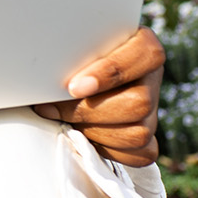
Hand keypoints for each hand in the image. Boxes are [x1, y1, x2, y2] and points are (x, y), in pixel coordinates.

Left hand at [34, 27, 164, 166]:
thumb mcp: (73, 42)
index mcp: (144, 46)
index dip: (110, 72)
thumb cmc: (69, 52)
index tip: (73, 86)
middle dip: (89, 111)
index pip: (145, 55)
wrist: (68, 74)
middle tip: (52, 107)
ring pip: (138, 133)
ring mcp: (153, 111)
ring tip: (64, 120)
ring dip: (93, 130)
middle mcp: (152, 78)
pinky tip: (81, 134)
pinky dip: (105, 149)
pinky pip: (137, 154)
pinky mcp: (148, 140)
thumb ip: (71, 49)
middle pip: (139, 103)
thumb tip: (45, 73)